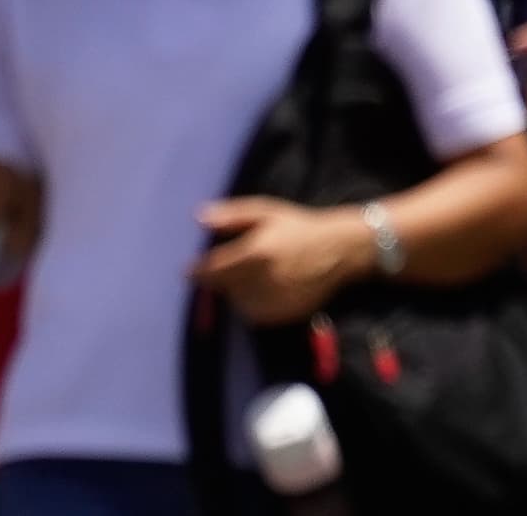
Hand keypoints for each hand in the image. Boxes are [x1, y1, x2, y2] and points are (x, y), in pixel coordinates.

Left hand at [190, 196, 360, 325]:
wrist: (339, 249)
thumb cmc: (299, 226)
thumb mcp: (267, 211)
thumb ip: (232, 215)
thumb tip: (199, 218)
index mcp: (255, 252)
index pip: (213, 269)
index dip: (197, 271)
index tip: (188, 271)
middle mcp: (262, 279)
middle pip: (223, 288)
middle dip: (219, 280)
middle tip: (229, 268)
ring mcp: (273, 299)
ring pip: (237, 303)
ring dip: (235, 292)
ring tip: (251, 276)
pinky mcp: (283, 314)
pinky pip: (254, 315)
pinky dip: (252, 304)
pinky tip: (264, 288)